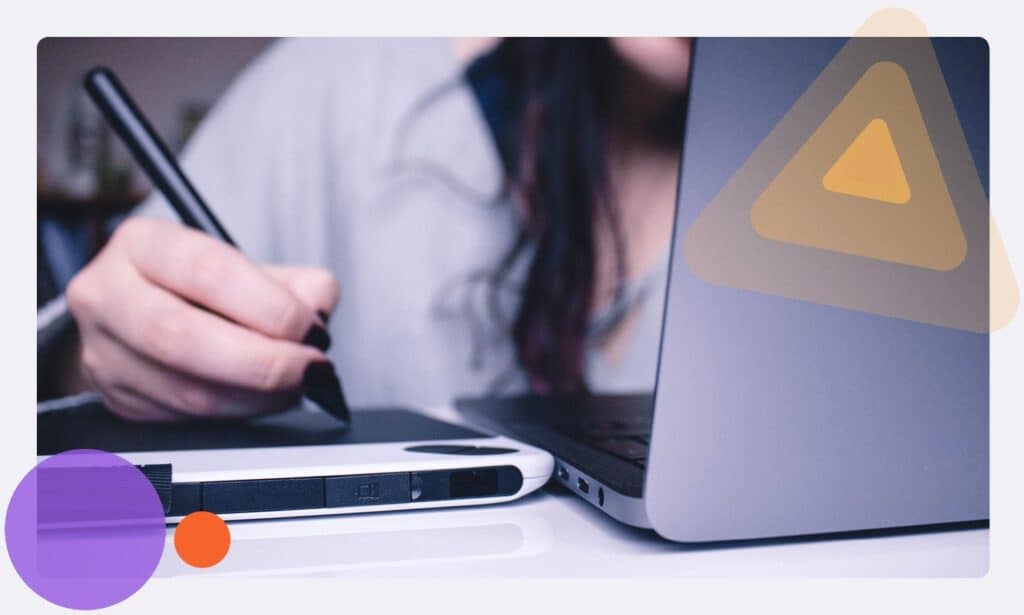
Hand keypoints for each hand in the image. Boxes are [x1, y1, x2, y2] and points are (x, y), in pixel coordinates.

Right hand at [65, 217, 339, 421]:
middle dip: (261, 362)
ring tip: (295, 385)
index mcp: (142, 244)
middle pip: (182, 337)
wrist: (147, 316)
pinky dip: (237, 414)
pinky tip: (262, 399)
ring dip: (256, 397)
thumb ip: (295, 283)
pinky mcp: (118, 399)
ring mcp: (103, 352)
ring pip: (185, 390)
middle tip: (308, 369)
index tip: (310, 328)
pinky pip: (185, 419)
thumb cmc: (205, 288)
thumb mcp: (250, 267)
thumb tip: (317, 309)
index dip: (269, 306)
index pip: (207, 272)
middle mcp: (107, 294)